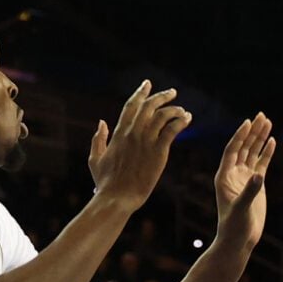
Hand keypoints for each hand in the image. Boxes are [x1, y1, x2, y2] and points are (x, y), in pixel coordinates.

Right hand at [87, 80, 188, 208]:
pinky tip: (187, 119)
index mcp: (118, 133)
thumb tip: (101, 122)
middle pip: (149, 106)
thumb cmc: (105, 183)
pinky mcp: (158, 152)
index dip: (140, 93)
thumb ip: (98, 139)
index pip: (131, 106)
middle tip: (172, 92)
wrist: (117, 197)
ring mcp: (145, 141)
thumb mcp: (95, 159)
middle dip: (161, 96)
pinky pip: (172, 130)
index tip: (147, 84)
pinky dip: (181, 121)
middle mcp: (132, 133)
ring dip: (174, 109)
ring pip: (162, 115)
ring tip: (183, 111)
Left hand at [212, 113, 275, 243]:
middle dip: (252, 131)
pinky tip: (272, 141)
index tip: (248, 122)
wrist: (239, 239)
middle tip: (261, 115)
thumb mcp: (240, 209)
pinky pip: (261, 163)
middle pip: (243, 147)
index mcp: (224, 176)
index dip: (240, 136)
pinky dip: (266, 152)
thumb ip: (249, 191)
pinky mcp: (255, 184)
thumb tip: (259, 176)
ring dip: (259, 138)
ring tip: (268, 122)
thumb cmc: (234, 226)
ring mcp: (244, 177)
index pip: (232, 150)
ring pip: (253, 153)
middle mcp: (233, 173)